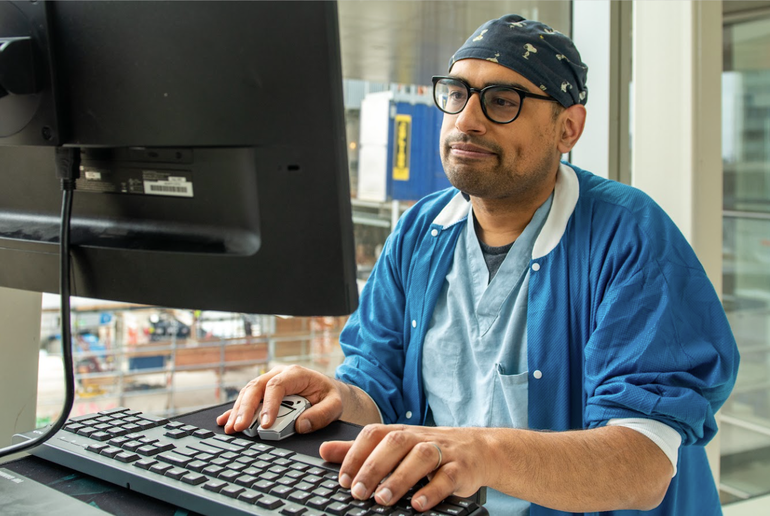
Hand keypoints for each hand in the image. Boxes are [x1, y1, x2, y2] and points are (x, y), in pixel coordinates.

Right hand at [216, 365, 343, 434]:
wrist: (328, 391)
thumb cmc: (330, 396)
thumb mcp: (335, 405)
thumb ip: (322, 414)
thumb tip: (300, 425)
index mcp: (296, 374)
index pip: (277, 387)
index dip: (268, 405)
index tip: (265, 425)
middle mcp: (279, 374)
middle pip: (256, 387)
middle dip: (245, 408)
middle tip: (239, 427)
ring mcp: (269, 382)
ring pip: (248, 393)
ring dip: (237, 411)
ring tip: (231, 429)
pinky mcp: (263, 393)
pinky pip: (246, 399)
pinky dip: (235, 410)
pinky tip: (225, 421)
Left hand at [319, 424, 490, 511]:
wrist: (480, 450)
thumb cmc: (431, 450)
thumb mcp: (396, 447)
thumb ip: (361, 450)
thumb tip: (325, 450)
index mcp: (402, 432)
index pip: (375, 433)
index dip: (357, 453)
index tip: (344, 480)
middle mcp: (421, 438)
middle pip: (396, 442)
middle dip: (374, 466)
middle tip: (359, 493)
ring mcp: (443, 451)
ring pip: (421, 457)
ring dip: (400, 478)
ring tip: (383, 499)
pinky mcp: (462, 468)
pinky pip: (448, 477)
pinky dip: (433, 490)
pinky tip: (418, 504)